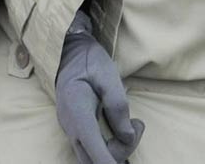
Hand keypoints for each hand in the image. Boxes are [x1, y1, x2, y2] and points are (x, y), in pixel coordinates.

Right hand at [56, 12, 143, 163]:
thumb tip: (127, 135)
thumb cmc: (88, 59)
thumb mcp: (107, 73)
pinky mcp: (75, 130)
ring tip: (133, 123)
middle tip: (136, 125)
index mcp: (77, 113)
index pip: (94, 152)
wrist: (67, 51)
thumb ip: (118, 104)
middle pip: (94, 160)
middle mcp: (71, 127)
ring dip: (115, 149)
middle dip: (118, 153)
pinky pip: (91, 148)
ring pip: (92, 157)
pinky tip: (119, 125)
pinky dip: (108, 144)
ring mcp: (70, 130)